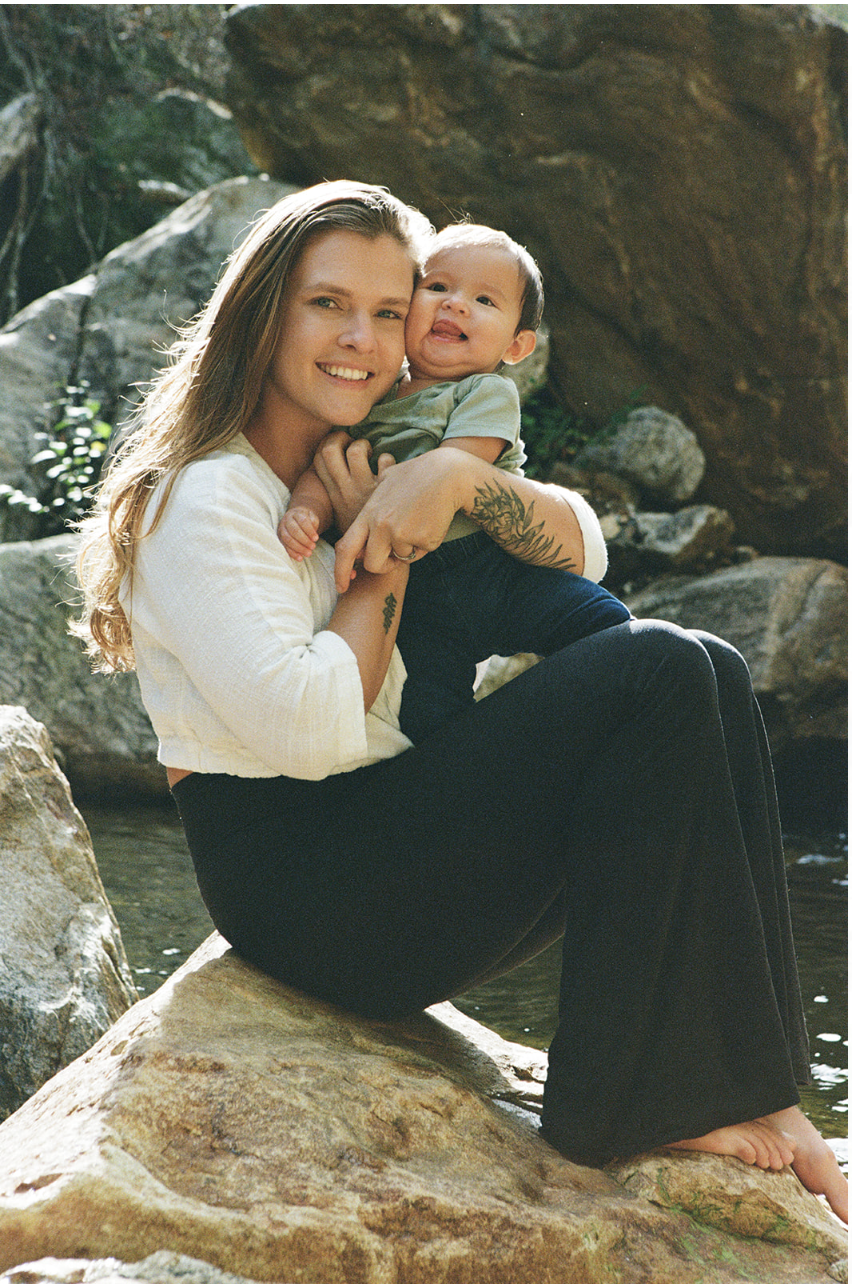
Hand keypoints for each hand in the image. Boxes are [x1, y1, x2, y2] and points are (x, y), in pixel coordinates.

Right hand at [278, 506, 319, 560]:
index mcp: (296, 513)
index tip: (316, 539)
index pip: (302, 521)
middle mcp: (287, 520)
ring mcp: (281, 529)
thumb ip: (313, 523)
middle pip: (294, 531)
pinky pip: (284, 546)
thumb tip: (313, 535)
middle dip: (304, 541)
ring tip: (309, 554)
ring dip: (298, 548)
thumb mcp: (312, 517)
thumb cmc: (306, 519)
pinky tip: (300, 558)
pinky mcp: (279, 538)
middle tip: (313, 547)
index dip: (309, 530)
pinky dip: (292, 553)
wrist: (295, 517)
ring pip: (288, 539)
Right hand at [312, 432, 395, 535]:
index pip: (319, 459)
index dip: (328, 445)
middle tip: (352, 443)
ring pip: (355, 450)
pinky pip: (384, 461)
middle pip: (329, 449)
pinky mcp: (383, 488)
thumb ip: (337, 493)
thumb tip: (336, 473)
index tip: (340, 447)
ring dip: (363, 445)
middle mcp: (345, 488)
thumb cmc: (362, 528)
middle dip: (340, 438)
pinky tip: (388, 467)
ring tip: (370, 454)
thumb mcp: (342, 514)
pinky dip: (387, 459)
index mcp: (333, 493)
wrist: (378, 552)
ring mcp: (363, 487)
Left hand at [333, 450, 472, 592]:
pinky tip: (431, 522)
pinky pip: (420, 553)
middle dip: (383, 566)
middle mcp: (381, 525)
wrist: (447, 473)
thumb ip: (370, 510)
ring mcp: (402, 533)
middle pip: (372, 564)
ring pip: (401, 558)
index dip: (340, 571)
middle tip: (394, 559)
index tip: (342, 586)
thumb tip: (361, 538)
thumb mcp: (385, 484)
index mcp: (368, 513)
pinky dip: (426, 543)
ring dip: (410, 548)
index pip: (346, 548)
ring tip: (419, 521)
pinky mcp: (422, 539)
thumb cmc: (417, 476)